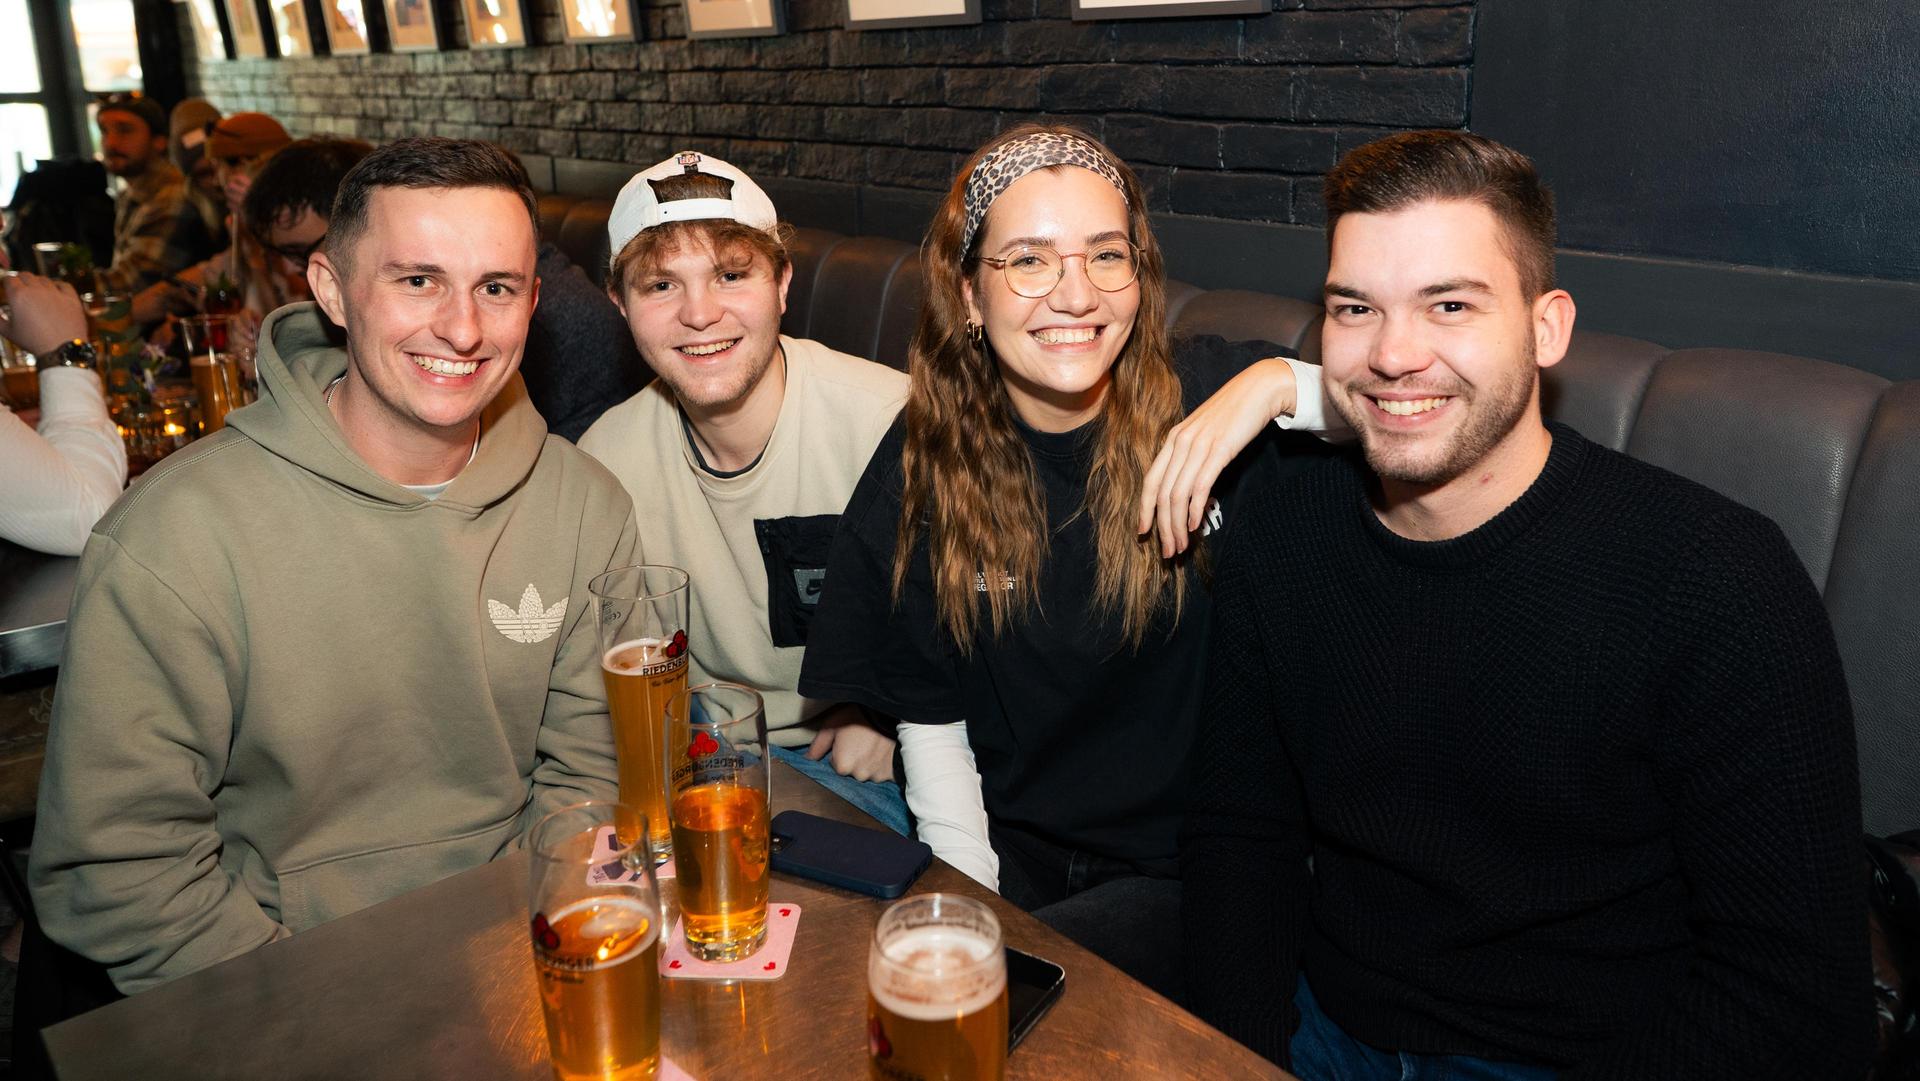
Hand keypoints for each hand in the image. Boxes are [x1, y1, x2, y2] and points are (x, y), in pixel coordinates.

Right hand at [0, 273, 87, 356]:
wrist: (62, 349)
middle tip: (20, 288)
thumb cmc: (33, 342)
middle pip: (26, 275)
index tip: (7, 288)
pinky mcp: (71, 298)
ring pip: (44, 279)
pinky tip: (55, 292)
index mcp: (19, 295)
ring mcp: (56, 293)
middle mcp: (37, 290)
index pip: (10, 279)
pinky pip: (64, 285)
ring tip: (36, 291)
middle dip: (21, 280)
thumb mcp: (7, 331)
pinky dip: (58, 286)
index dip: (7, 283)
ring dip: (38, 283)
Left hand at [806, 704, 896, 782]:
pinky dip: (884, 765)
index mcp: (842, 766)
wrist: (888, 711)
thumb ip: (818, 745)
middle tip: (862, 740)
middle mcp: (858, 775)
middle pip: (853, 771)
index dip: (841, 752)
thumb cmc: (858, 715)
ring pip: (868, 772)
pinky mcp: (891, 773)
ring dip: (870, 762)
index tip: (849, 740)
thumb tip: (808, 759)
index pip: (836, 765)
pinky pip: (884, 773)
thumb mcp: (832, 725)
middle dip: (855, 759)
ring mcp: (877, 776)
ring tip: (875, 744)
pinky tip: (884, 751)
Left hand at [1137, 357, 1298, 556]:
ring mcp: (1198, 446)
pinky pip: (1200, 486)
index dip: (1144, 510)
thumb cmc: (1232, 414)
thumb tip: (1187, 487)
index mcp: (1173, 440)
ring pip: (1178, 495)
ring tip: (1181, 546)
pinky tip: (1195, 525)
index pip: (1150, 481)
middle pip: (1162, 494)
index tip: (1143, 533)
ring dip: (1177, 526)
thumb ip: (1191, 456)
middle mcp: (1180, 443)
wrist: (1258, 390)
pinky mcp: (1219, 450)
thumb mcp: (1203, 433)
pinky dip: (1195, 509)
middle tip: (1167, 551)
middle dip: (1162, 527)